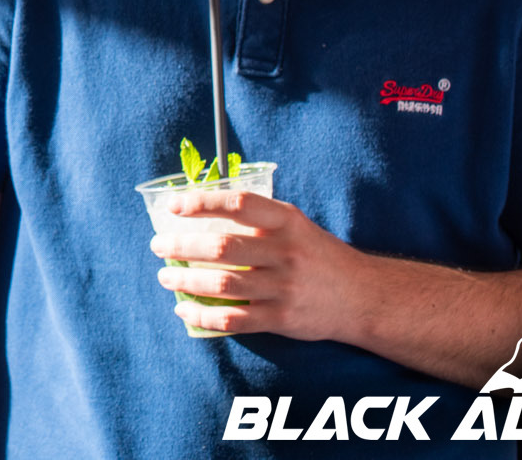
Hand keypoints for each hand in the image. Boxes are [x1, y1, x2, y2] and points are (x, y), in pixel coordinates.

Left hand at [150, 189, 365, 338]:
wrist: (363, 296)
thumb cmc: (316, 255)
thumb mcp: (295, 225)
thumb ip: (256, 218)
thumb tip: (199, 211)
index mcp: (287, 221)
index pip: (238, 204)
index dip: (202, 202)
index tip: (173, 207)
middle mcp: (285, 252)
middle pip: (222, 247)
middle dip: (181, 247)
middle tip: (158, 246)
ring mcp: (284, 287)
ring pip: (223, 284)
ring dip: (186, 281)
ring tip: (165, 278)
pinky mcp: (282, 318)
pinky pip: (234, 320)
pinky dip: (203, 316)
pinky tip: (184, 310)